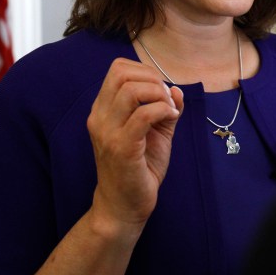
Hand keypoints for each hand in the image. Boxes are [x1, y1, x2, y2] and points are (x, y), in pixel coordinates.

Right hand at [87, 58, 184, 229]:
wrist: (124, 205)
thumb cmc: (138, 168)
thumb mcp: (155, 132)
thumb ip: (164, 109)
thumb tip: (176, 89)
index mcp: (103, 110)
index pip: (117, 69)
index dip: (144, 71)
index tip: (160, 90)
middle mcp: (99, 117)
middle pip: (122, 73)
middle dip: (152, 79)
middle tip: (166, 99)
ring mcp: (108, 132)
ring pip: (132, 91)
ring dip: (159, 95)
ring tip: (169, 110)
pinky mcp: (122, 148)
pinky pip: (144, 115)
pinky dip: (163, 110)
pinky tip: (170, 119)